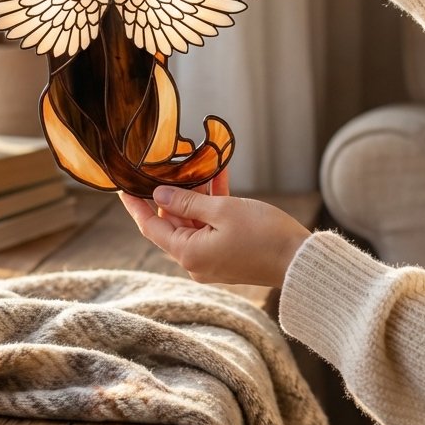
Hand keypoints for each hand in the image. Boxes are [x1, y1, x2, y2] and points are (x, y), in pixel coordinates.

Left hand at [118, 171, 310, 287]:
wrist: (300, 260)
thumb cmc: (263, 234)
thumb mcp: (222, 210)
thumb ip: (187, 201)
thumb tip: (159, 194)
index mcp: (188, 253)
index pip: (150, 226)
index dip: (136, 205)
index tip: (124, 186)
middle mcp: (195, 261)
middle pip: (172, 223)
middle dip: (172, 193)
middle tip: (169, 164)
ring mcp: (212, 259)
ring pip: (194, 222)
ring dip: (196, 195)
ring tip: (199, 164)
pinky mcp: (227, 254)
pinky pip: (211, 227)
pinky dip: (213, 206)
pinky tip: (218, 177)